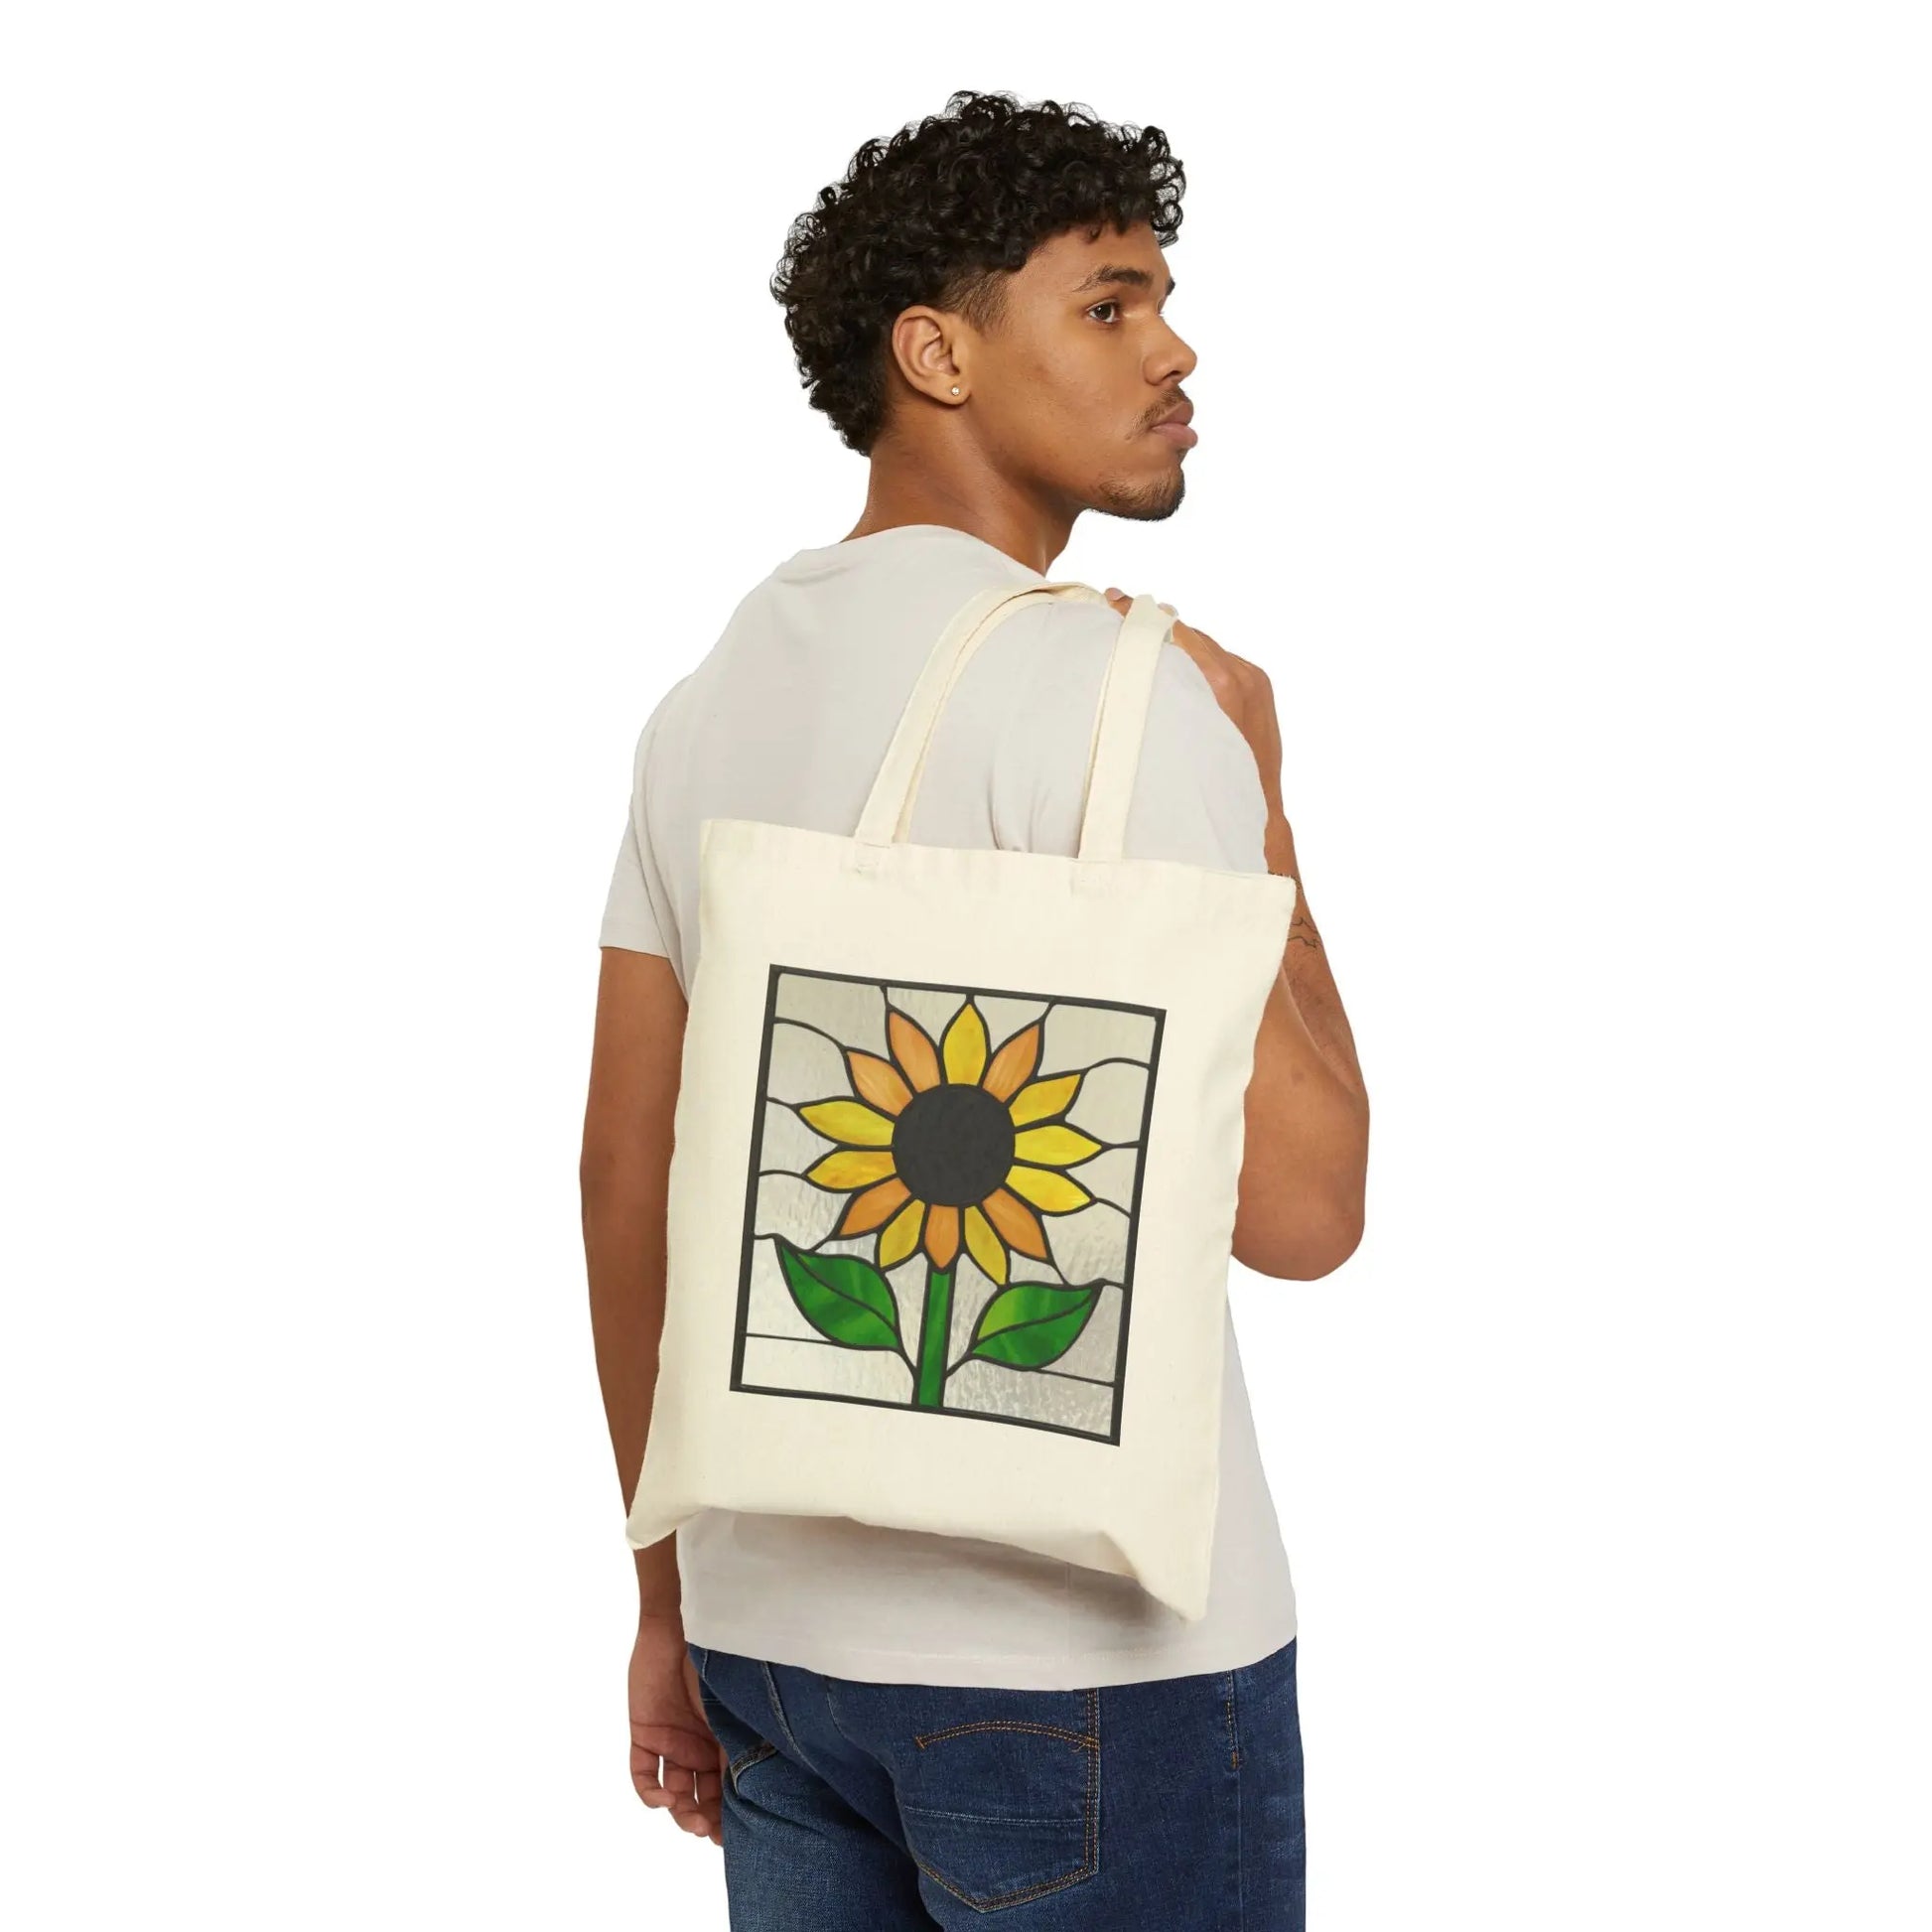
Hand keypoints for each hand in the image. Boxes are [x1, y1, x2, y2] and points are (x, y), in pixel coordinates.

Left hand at [628, 1615, 724, 1846]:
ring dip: (679, 1811)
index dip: (728, 1814)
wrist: (684, 1627)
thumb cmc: (719, 1661)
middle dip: (704, 1819)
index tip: (732, 1835)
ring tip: (689, 1818)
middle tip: (708, 1833)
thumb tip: (770, 1782)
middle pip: (700, 1796)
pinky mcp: (645, 1735)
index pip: (726, 1787)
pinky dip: (649, 1793)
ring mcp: (670, 1742)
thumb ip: (745, 1740)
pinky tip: (663, 1799)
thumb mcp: (737, 1707)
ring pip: (672, 1792)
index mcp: (724, 1740)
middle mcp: (698, 1746)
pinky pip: (642, 1774)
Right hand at [1103, 587, 1286, 823]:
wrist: (1258, 811)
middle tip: (1121, 610)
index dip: (1139, 615)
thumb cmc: (1209, 785)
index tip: (1114, 600)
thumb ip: (1162, 691)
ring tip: (1149, 637)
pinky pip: (1224, 659)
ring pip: (1205, 645)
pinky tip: (1183, 667)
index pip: (1172, 631)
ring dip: (1179, 642)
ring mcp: (1253, 678)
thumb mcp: (1174, 735)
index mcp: (1218, 682)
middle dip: (1155, 625)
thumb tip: (1141, 659)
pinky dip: (1202, 658)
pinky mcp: (1261, 684)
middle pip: (1188, 633)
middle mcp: (1239, 674)